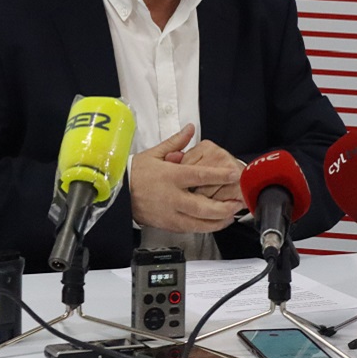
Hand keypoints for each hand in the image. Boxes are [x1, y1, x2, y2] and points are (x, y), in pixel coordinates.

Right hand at [130, 125, 245, 232]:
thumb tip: (190, 128)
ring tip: (231, 216)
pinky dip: (204, 228)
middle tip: (238, 203)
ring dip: (217, 222)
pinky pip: (189, 229)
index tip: (234, 174)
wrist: (118, 193)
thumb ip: (176, 142)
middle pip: (202, 206)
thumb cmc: (135, 173)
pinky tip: (215, 224)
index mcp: (170, 176)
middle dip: (223, 207)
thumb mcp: (154, 154)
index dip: (219, 175)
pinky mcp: (167, 225)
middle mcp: (171, 197)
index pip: (199, 175)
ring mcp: (169, 213)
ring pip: (198, 223)